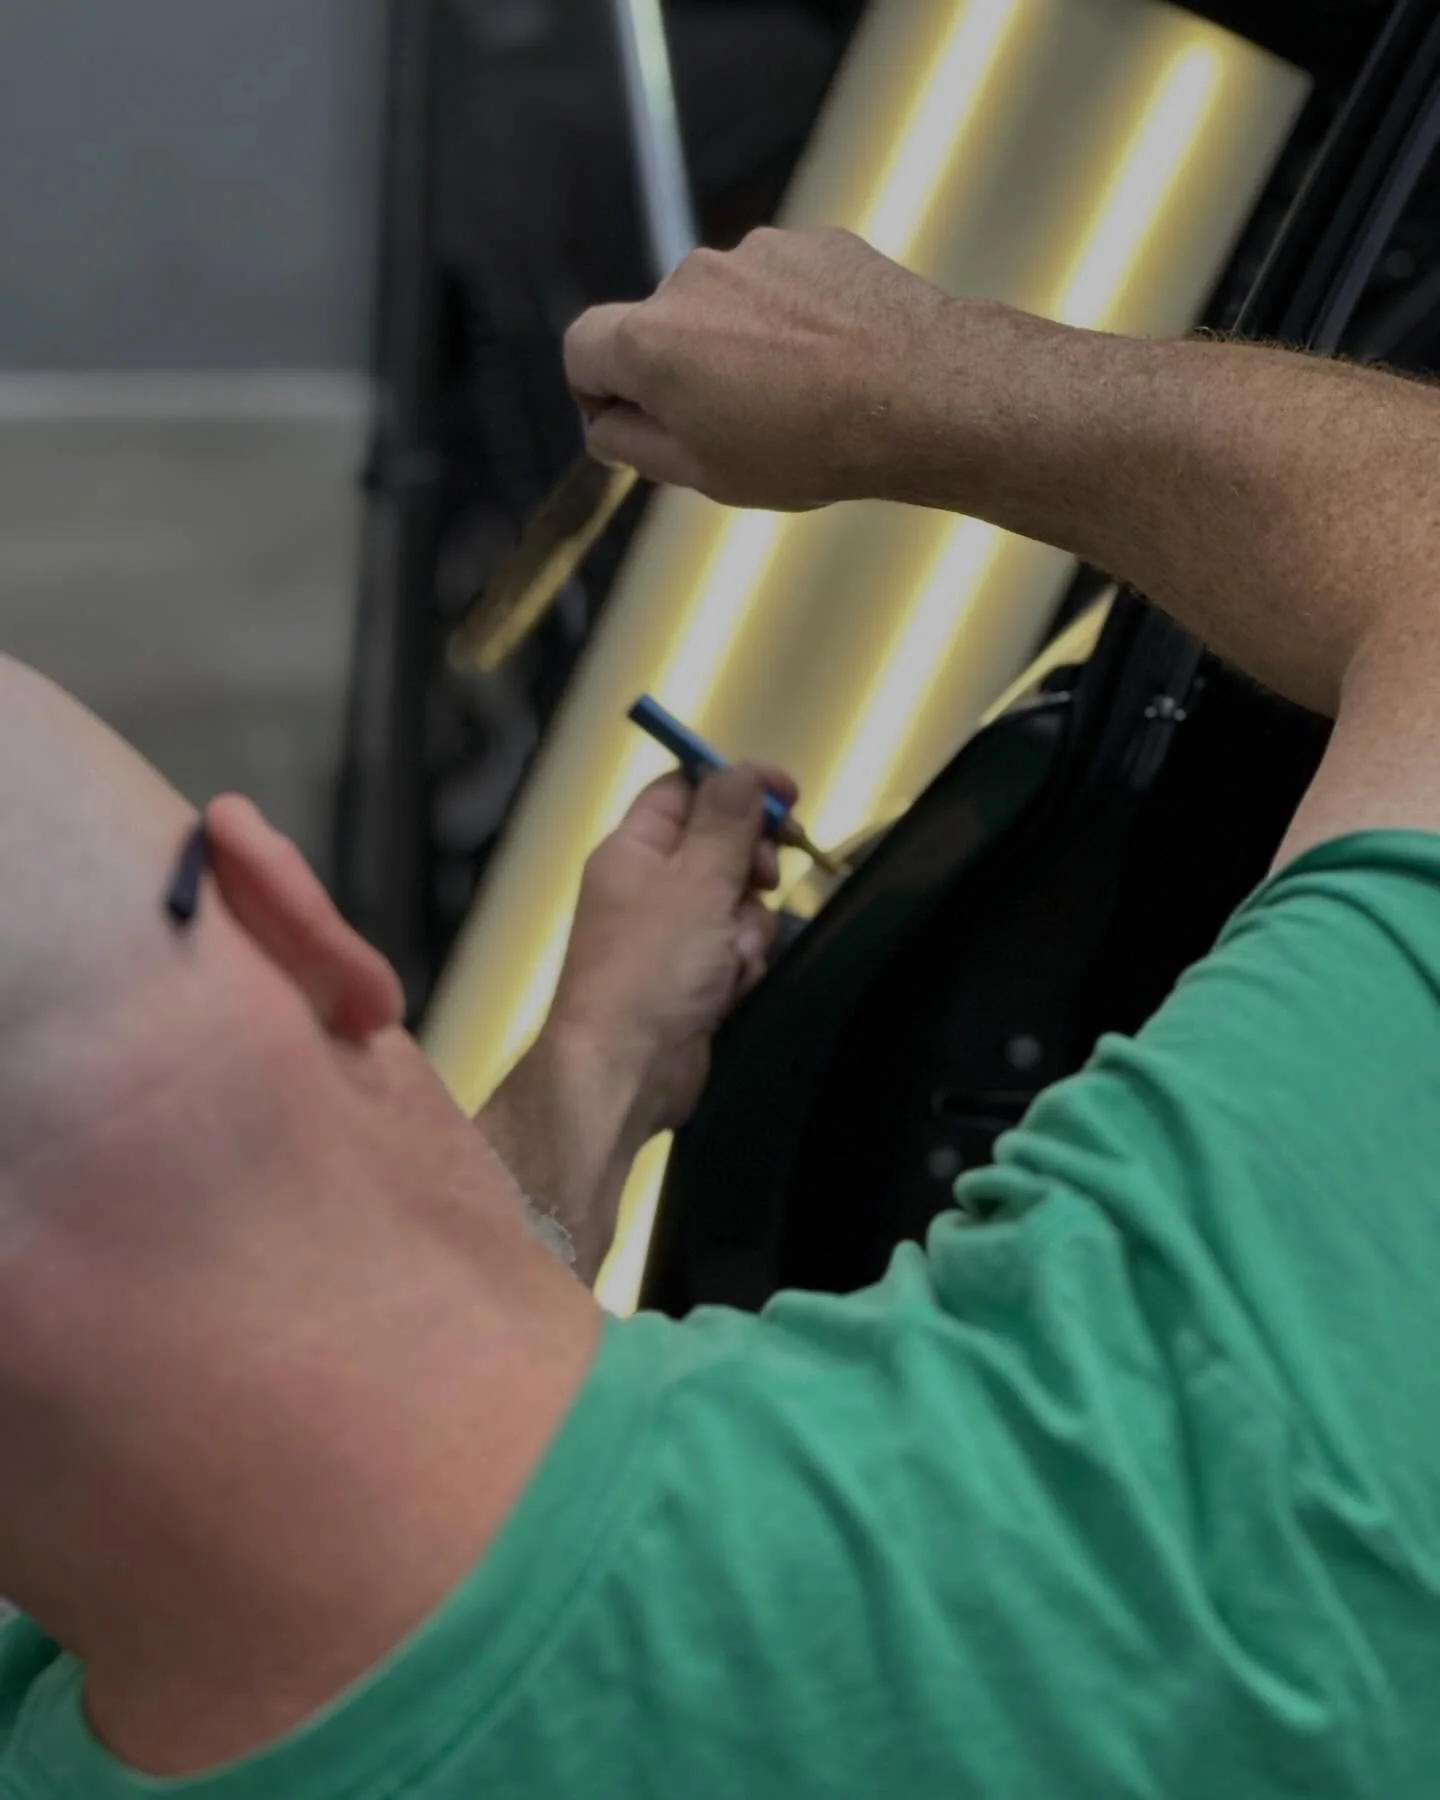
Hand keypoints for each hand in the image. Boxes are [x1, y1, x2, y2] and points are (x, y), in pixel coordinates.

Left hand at [545, 763, 793, 1138]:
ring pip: (737, 903)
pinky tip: (729, 987)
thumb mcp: (697, 880)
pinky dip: (741, 966)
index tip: (788, 795)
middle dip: (751, 865)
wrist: (627, 1068)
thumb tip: (739, 772)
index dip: (736, 784)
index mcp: (634, 849)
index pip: (686, 790)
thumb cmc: (653, 965)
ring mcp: (671, 935)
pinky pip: (735, 950)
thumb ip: (726, 821)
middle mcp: (649, 886)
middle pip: (720, 846)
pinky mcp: (692, 978)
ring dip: (748, 926)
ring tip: (732, 955)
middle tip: (765, 878)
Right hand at [564, 227, 964, 510]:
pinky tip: (832, 365)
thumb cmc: (811, 447)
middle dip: (678, 373)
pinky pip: (781, 286)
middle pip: (656, 325)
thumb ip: (635, 447)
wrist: (924, 394)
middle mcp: (692, 279)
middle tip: (732, 429)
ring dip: (739, 346)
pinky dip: (792, 321)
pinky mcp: (813, 242)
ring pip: (723, 305)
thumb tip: (605, 428)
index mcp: (650, 340)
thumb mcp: (705, 473)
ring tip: (797, 400)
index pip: (581, 348)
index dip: (595, 392)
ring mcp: (756, 252)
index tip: (630, 424)